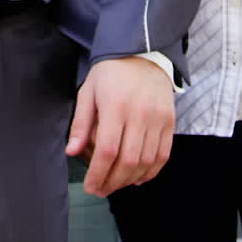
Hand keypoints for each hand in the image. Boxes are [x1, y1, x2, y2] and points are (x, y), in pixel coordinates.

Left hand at [65, 56, 174, 196]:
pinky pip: (163, 155)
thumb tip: (71, 152)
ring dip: (130, 180)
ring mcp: (158, 117)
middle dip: (112, 182)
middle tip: (101, 190)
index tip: (90, 186)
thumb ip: (80, 123)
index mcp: (116, 104)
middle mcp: (139, 112)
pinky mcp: (170, 120)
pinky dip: (151, 172)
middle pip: (128, 160)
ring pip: (146, 161)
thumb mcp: (89, 90)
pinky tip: (137, 177)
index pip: (107, 149)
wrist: (143, 51)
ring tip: (116, 184)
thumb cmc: (111, 72)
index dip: (98, 173)